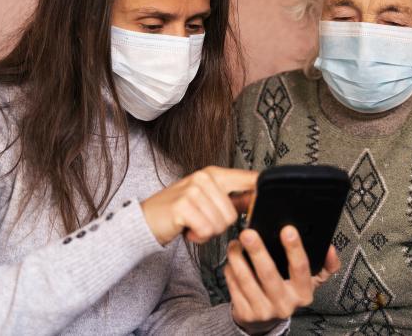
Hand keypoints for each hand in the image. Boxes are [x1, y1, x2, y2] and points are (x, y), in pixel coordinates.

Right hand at [141, 166, 257, 244]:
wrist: (146, 220)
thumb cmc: (179, 212)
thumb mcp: (208, 200)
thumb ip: (233, 198)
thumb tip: (258, 198)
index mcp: (214, 174)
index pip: (249, 179)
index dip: (260, 194)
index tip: (265, 202)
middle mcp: (204, 178)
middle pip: (233, 214)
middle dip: (219, 226)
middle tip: (201, 221)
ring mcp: (193, 190)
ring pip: (220, 224)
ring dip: (207, 232)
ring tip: (193, 225)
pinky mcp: (183, 206)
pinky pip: (206, 230)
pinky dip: (198, 237)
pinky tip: (187, 230)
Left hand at [224, 226, 340, 334]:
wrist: (266, 320)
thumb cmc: (289, 292)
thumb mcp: (310, 281)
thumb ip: (324, 264)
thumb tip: (330, 248)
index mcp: (304, 293)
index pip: (301, 268)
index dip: (295, 248)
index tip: (287, 229)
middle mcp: (285, 304)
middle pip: (269, 274)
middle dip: (258, 251)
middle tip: (248, 233)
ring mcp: (264, 311)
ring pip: (247, 281)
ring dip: (238, 259)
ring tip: (235, 244)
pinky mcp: (246, 314)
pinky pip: (235, 288)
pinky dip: (231, 271)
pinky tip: (232, 261)